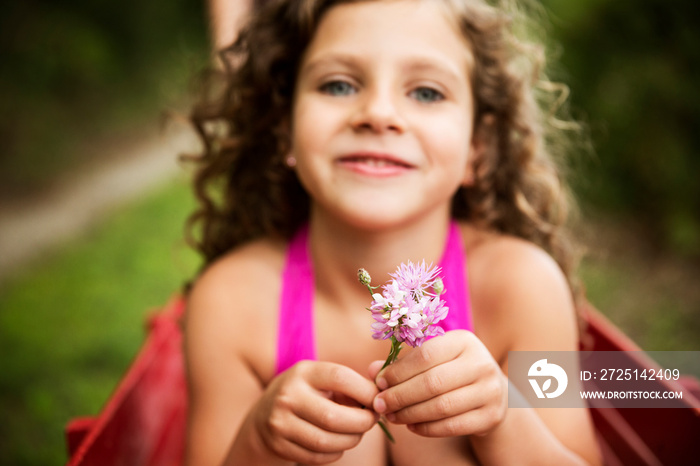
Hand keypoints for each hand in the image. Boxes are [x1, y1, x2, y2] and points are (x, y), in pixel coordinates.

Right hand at [249, 360, 378, 463]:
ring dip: (351, 440)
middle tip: (372, 421)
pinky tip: (338, 443)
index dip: (365, 391)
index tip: (378, 400)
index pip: (340, 377)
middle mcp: (288, 395)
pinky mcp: (279, 445)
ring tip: (357, 432)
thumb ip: (349, 385)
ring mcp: (280, 422)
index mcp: (303, 372)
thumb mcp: (320, 380)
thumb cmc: (307, 394)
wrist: (264, 416)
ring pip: (327, 441)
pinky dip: (335, 452)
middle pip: (334, 417)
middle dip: (362, 422)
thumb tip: (381, 397)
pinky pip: (318, 456)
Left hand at [369, 330, 506, 437]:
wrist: (492, 392)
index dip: (398, 371)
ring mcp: (490, 391)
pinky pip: (452, 426)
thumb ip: (403, 363)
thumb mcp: (433, 359)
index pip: (426, 355)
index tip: (379, 383)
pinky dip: (427, 428)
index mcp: (464, 341)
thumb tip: (372, 371)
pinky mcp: (491, 416)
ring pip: (441, 406)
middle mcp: (481, 363)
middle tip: (379, 404)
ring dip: (410, 414)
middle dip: (400, 396)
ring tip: (391, 416)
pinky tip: (411, 426)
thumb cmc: (452, 370)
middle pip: (432, 383)